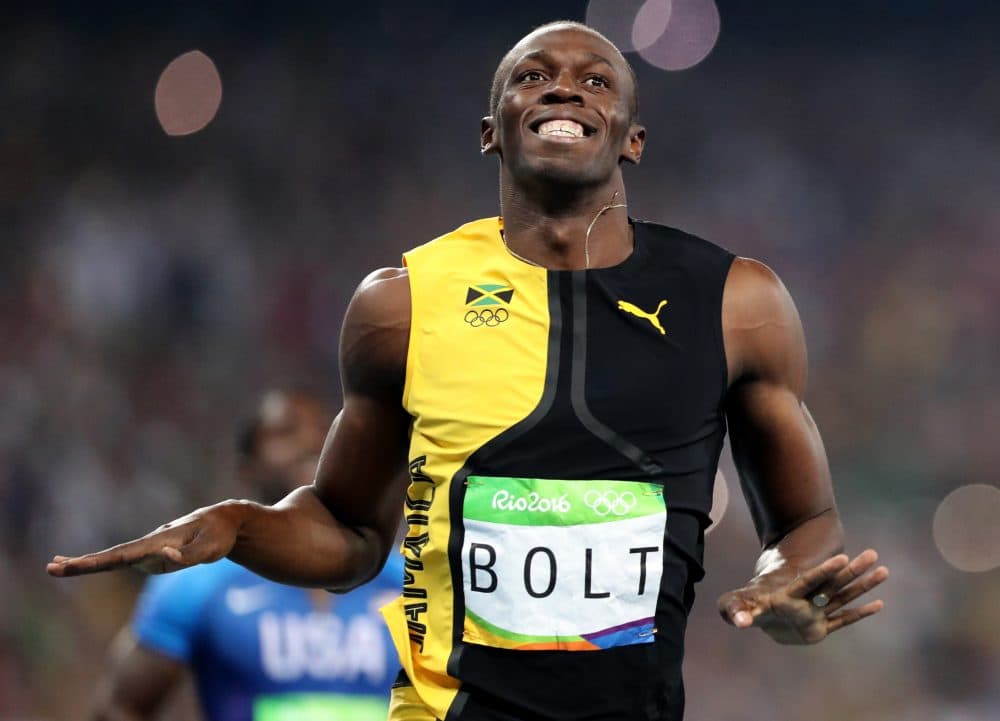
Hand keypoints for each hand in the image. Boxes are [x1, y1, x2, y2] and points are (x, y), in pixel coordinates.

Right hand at [47, 501, 251, 577]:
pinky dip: (102, 564)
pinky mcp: (153, 556)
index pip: (121, 556)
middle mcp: (149, 546)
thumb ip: (188, 556)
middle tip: (50, 567)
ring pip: (114, 559)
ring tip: (56, 566)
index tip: (69, 565)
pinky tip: (85, 564)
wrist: (225, 521)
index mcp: (158, 542)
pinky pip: (124, 562)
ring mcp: (149, 551)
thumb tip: (164, 556)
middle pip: (111, 557)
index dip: (94, 563)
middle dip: (81, 564)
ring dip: (85, 564)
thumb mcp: (211, 549)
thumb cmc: (219, 535)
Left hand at [717, 549, 888, 644]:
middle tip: (872, 554)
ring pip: (843, 597)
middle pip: (833, 584)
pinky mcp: (818, 628)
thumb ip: (735, 611)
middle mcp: (806, 600)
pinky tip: (879, 604)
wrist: (755, 611)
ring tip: (883, 570)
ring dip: (863, 586)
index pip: (809, 580)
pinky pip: (843, 619)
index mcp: (789, 593)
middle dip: (852, 571)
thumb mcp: (733, 606)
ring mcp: (815, 612)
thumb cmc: (744, 605)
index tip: (841, 557)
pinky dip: (859, 614)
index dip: (824, 570)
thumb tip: (739, 623)